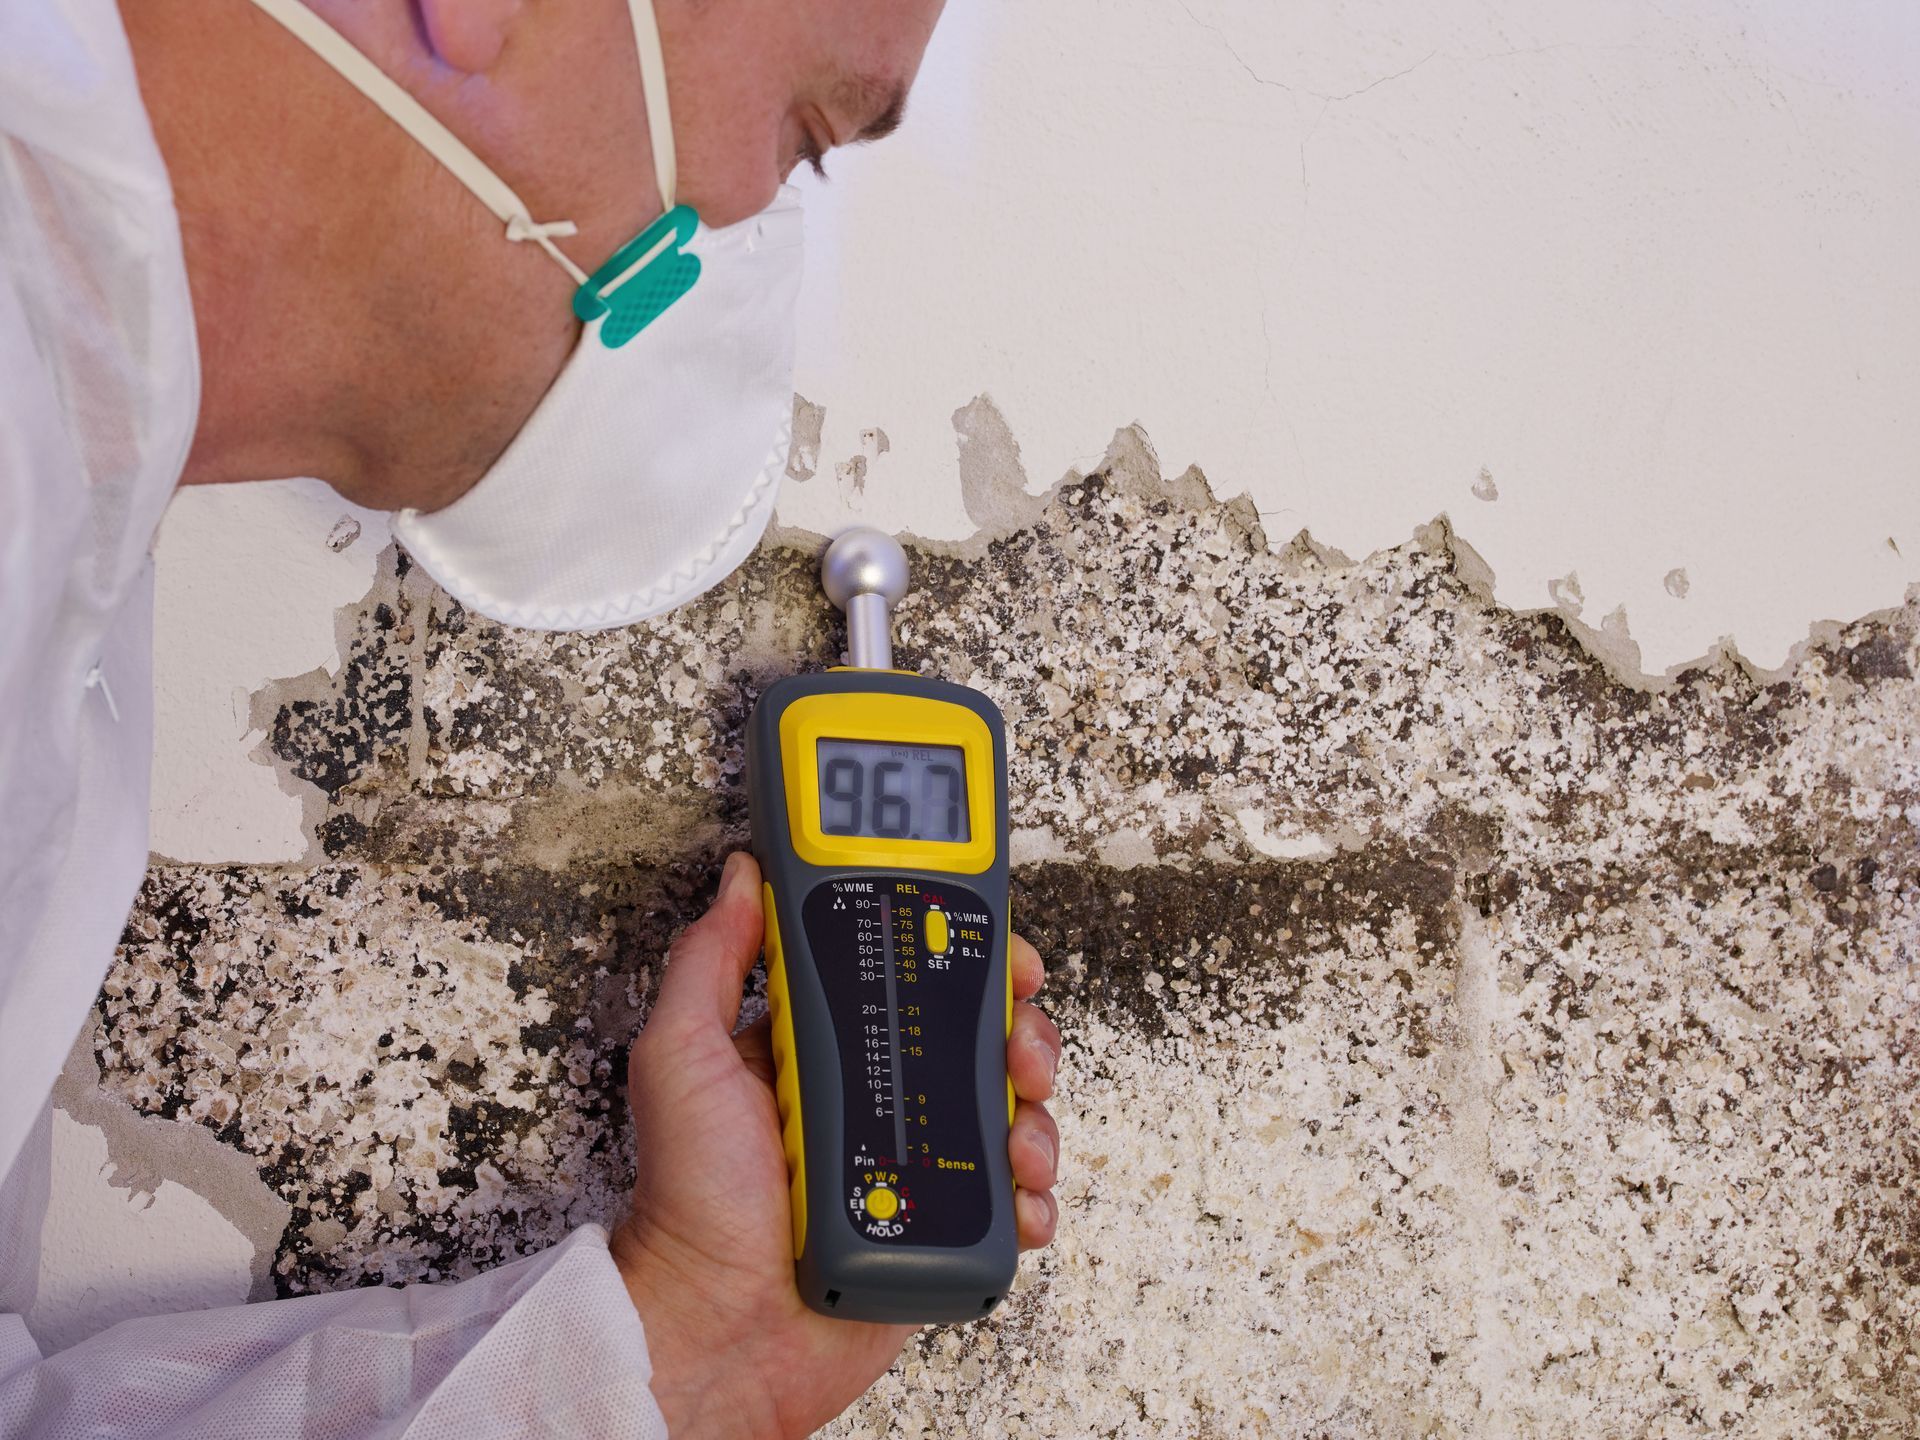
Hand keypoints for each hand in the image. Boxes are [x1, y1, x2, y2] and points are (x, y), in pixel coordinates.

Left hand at [612, 852, 1061, 1439]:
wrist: (719, 1331)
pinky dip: (1032, 1192)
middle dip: (1018, 1027)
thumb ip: (710, 959)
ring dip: (1034, 1108)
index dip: (959, 950)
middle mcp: (876, 1094)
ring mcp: (915, 1160)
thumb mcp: (680, 1055)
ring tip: (1015, 1131)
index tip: (989, 944)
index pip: (909, 972)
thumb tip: (740, 877)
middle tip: (1017, 1042)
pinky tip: (1015, 1192)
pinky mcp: (945, 1226)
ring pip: (1010, 1108)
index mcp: (824, 1044)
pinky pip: (1015, 1195)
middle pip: (977, 1033)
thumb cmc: (689, 1203)